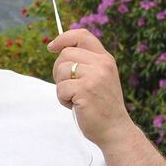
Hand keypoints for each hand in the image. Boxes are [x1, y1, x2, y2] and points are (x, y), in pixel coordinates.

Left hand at [48, 29, 136, 146]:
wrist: (114, 129)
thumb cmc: (101, 105)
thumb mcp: (98, 78)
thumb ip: (85, 63)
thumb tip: (59, 50)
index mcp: (105, 59)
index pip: (82, 36)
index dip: (64, 38)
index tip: (51, 46)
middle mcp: (102, 64)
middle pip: (65, 54)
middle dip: (59, 71)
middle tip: (69, 87)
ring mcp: (95, 76)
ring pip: (61, 70)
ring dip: (61, 87)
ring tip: (75, 97)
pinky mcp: (85, 90)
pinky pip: (60, 89)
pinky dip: (62, 99)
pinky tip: (76, 106)